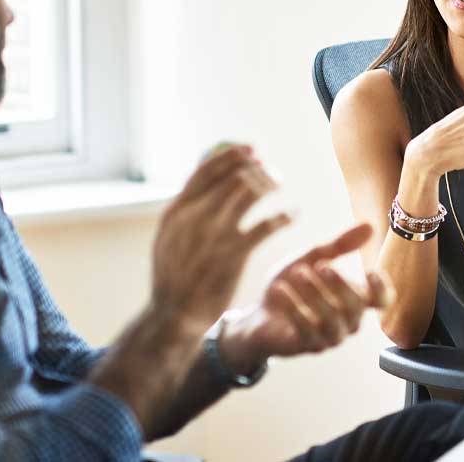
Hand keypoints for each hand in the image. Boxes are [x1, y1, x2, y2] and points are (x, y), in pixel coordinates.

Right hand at [150, 145, 290, 332]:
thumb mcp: (170, 237)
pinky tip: (294, 214)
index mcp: (176, 211)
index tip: (251, 148)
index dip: (232, 155)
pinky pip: (267, 225)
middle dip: (257, 168)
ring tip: (281, 186)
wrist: (173, 315)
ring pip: (251, 193)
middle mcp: (194, 217)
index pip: (206, 170)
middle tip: (271, 171)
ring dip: (271, 184)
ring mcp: (214, 235)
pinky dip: (285, 215)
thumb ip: (186, 209)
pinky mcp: (234, 254)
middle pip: (233, 176)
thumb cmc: (176, 275)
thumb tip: (206, 178)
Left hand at [217, 223, 392, 366]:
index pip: (382, 300)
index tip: (370, 270)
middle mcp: (348, 321)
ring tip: (298, 273)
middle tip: (321, 265)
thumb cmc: (292, 284)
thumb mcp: (312, 257)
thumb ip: (339, 245)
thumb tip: (369, 226)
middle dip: (340, 285)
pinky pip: (307, 331)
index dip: (382, 288)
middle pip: (356, 307)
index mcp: (355, 299)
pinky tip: (280, 290)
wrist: (259, 313)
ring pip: (333, 321)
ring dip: (316, 295)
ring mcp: (330, 336)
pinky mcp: (308, 346)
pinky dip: (294, 308)